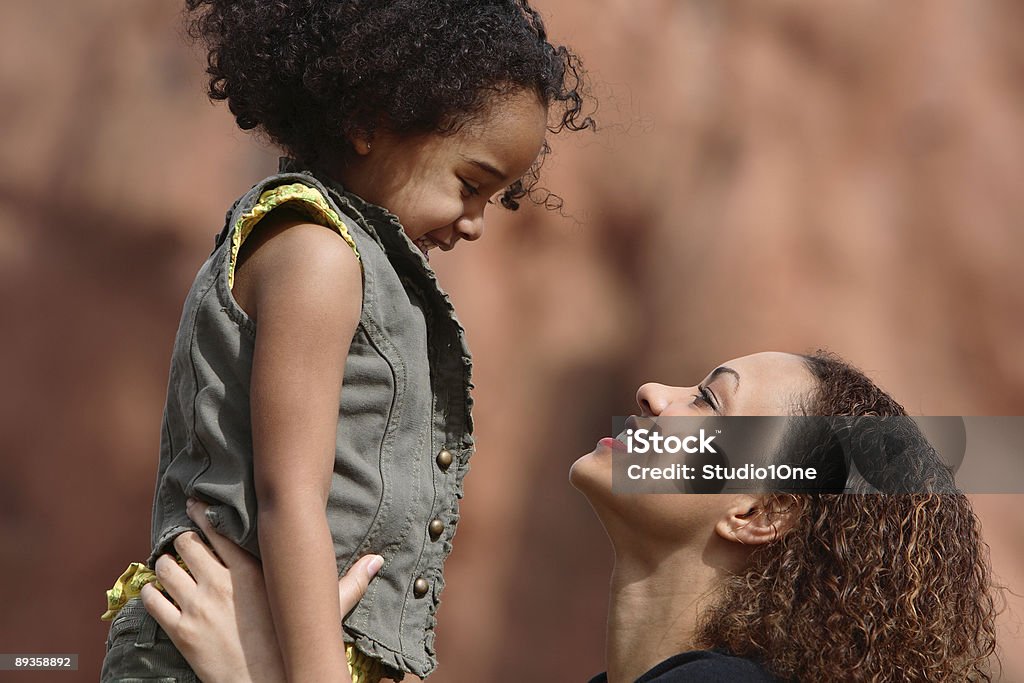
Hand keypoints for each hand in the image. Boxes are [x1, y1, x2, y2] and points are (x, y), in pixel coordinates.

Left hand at [140, 499, 382, 682]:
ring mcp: (198, 606)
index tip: (195, 505)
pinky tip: (157, 592)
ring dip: (165, 565)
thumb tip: (379, 562)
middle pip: (185, 542)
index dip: (202, 514)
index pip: (218, 529)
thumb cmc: (294, 649)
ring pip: (165, 566)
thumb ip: (349, 584)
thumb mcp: (325, 613)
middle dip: (182, 539)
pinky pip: (151, 600)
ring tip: (170, 566)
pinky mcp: (180, 631)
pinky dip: (149, 592)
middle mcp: (221, 583)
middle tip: (183, 541)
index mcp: (252, 572)